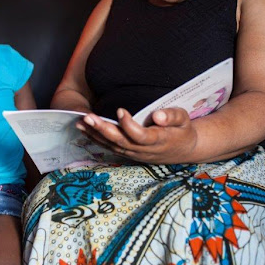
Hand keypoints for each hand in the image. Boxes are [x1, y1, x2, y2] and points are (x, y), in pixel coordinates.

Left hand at [77, 107, 197, 163]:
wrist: (183, 150)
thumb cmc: (182, 130)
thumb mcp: (184, 119)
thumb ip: (172, 116)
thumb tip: (157, 115)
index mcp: (158, 140)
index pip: (140, 135)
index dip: (129, 125)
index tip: (120, 110)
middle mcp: (144, 150)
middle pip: (121, 142)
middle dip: (103, 129)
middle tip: (88, 117)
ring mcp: (134, 154)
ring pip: (112, 146)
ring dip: (95, 134)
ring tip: (80, 122)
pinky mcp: (128, 153)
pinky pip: (110, 147)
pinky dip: (96, 139)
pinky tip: (84, 130)